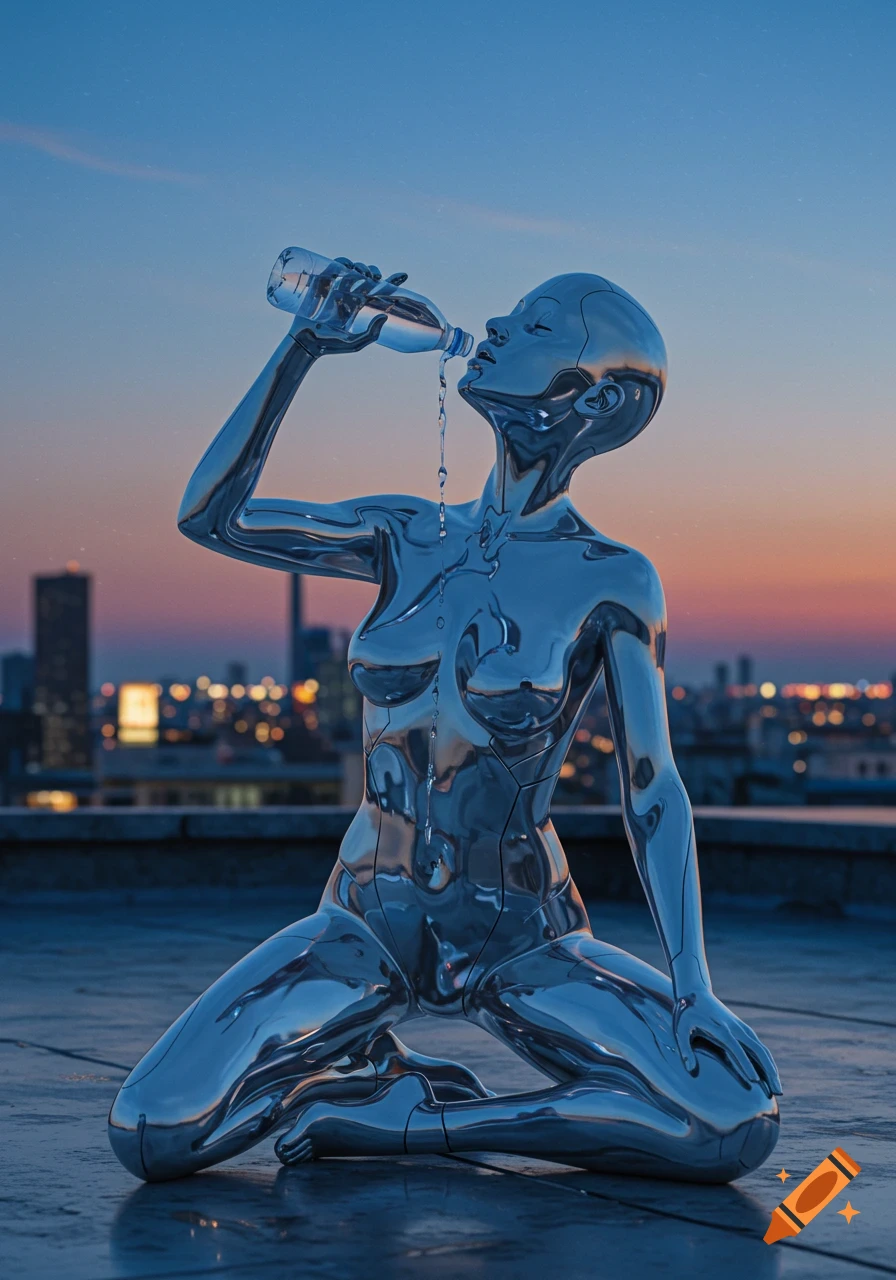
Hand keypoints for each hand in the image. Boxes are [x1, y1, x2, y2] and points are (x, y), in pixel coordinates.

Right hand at [289, 258, 407, 357]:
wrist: (306, 343)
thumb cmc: (331, 345)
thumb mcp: (356, 343)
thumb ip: (372, 334)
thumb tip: (385, 316)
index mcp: (360, 305)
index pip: (378, 289)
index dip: (392, 281)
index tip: (403, 276)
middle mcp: (349, 294)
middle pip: (364, 275)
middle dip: (370, 271)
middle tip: (371, 278)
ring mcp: (335, 288)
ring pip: (349, 268)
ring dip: (357, 265)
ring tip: (359, 273)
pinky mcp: (321, 285)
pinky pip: (331, 267)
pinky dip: (339, 262)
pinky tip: (345, 265)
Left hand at [672, 987, 781, 1094]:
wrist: (695, 992)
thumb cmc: (686, 1013)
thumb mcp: (679, 1029)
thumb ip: (684, 1049)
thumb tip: (690, 1070)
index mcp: (721, 1029)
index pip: (736, 1049)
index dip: (745, 1064)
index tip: (755, 1081)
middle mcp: (735, 1029)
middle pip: (758, 1051)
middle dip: (769, 1071)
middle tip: (776, 1093)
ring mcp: (742, 1029)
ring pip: (762, 1050)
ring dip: (772, 1069)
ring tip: (778, 1089)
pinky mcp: (743, 1029)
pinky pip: (759, 1047)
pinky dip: (767, 1061)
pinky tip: (771, 1075)